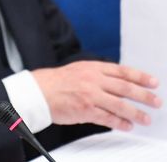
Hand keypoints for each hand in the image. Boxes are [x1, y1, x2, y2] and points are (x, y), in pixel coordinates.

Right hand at [32, 61, 161, 130]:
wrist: (38, 91)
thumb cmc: (55, 82)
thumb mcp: (78, 70)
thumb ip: (97, 74)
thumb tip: (118, 82)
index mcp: (92, 68)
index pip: (123, 71)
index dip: (141, 77)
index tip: (153, 83)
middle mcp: (93, 80)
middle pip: (126, 88)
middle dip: (144, 96)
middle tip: (156, 102)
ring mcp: (90, 95)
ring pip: (120, 104)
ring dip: (135, 113)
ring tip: (145, 119)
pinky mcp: (85, 110)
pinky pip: (108, 118)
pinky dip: (120, 123)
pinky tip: (127, 126)